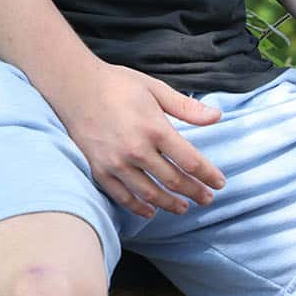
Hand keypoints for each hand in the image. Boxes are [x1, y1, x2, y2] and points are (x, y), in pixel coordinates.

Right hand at [41, 59, 226, 218]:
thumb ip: (186, 107)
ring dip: (170, 204)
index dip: (207, 174)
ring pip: (149, 194)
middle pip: (173, 180)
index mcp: (155, 128)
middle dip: (194, 192)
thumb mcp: (156, 89)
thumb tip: (216, 117)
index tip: (220, 183)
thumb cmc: (118, 84)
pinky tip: (151, 211)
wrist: (75, 87)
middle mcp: (136, 150)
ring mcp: (116, 163)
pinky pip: (122, 197)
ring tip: (184, 207)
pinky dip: (139, 207)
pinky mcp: (99, 170)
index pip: (189, 160)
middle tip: (207, 199)